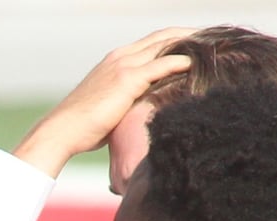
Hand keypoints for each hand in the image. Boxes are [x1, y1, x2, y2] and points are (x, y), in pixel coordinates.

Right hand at [12, 27, 196, 177]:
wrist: (62, 131)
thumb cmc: (82, 127)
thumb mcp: (108, 106)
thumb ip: (127, 100)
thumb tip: (141, 112)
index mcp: (115, 61)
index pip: (152, 42)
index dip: (176, 38)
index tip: (197, 42)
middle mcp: (120, 57)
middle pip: (163, 36)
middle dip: (190, 34)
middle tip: (214, 36)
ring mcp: (123, 65)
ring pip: (165, 44)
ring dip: (191, 42)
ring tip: (213, 45)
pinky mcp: (127, 79)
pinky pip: (162, 64)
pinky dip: (181, 61)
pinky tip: (196, 64)